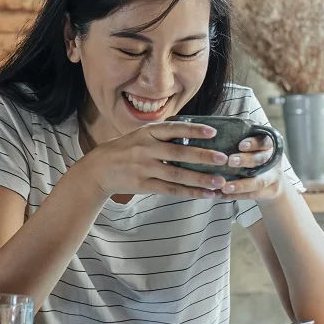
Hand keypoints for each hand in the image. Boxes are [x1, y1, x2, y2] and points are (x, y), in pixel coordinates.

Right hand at [79, 121, 231, 198]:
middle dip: (203, 156)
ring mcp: (144, 168)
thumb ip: (163, 134)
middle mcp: (146, 149)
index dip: (193, 130)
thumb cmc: (126, 149)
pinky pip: (170, 190)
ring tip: (219, 181)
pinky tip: (205, 195)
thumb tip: (194, 132)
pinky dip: (189, 192)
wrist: (100, 169)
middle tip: (224, 159)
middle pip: (178, 153)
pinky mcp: (143, 185)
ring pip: (177, 175)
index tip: (212, 132)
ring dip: (200, 179)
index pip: (173, 129)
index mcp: (147, 132)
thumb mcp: (141, 135)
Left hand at [218, 134, 285, 200]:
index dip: (253, 143)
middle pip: (261, 159)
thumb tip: (212, 130)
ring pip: (258, 181)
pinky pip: (251, 195)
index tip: (240, 145)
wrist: (272, 183)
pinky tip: (220, 195)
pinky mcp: (269, 192)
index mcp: (269, 146)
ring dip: (240, 185)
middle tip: (230, 161)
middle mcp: (272, 160)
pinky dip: (235, 196)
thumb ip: (239, 138)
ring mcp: (273, 177)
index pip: (264, 141)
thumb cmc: (254, 158)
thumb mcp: (252, 147)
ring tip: (224, 187)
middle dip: (245, 160)